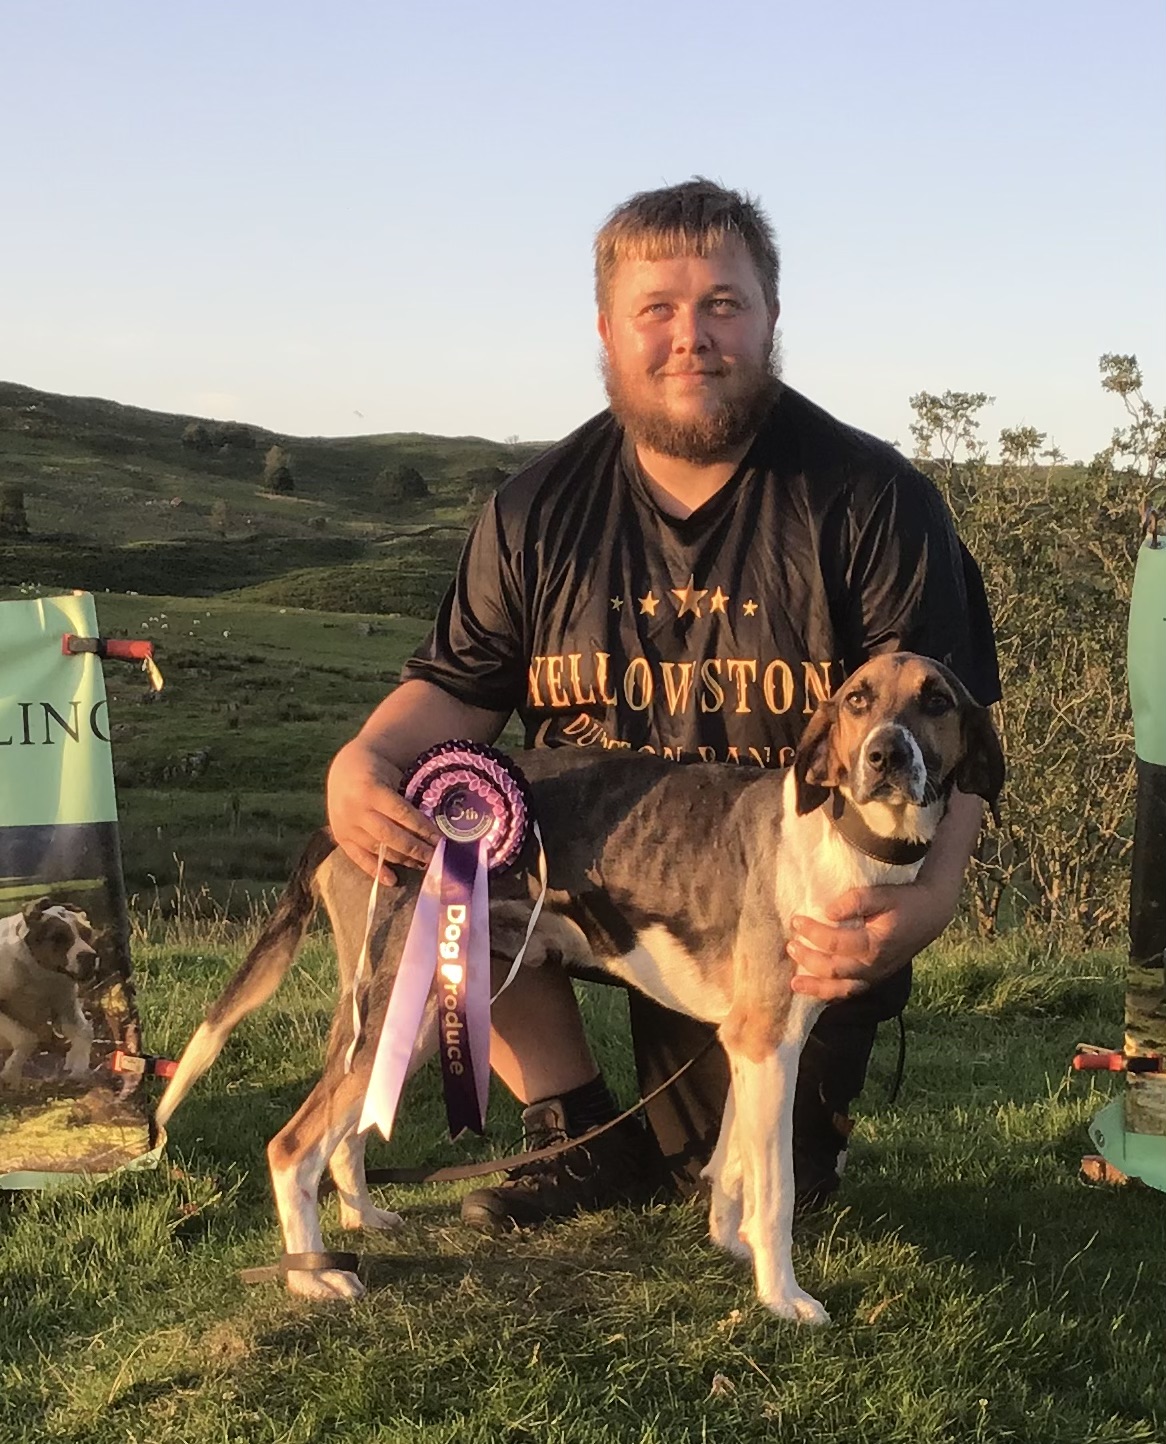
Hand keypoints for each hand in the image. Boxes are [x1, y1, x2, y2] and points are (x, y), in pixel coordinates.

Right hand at [326, 736, 439, 883]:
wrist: (344, 765)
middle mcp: (356, 810)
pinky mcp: (340, 836)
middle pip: (390, 836)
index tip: (440, 840)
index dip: (423, 829)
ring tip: (421, 864)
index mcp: (371, 790)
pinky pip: (358, 857)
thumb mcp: (392, 775)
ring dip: (402, 859)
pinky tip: (392, 880)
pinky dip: (376, 870)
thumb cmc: (376, 769)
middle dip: (416, 849)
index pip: (402, 814)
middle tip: (435, 857)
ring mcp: (346, 825)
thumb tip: (431, 828)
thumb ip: (406, 798)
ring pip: (378, 849)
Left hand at [786, 879, 956, 1002]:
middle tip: (791, 944)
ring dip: (816, 987)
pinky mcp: (875, 979)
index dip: (813, 932)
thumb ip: (856, 901)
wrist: (931, 915)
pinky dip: (831, 995)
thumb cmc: (904, 901)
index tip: (796, 920)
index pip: (835, 943)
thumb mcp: (883, 894)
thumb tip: (828, 912)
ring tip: (794, 982)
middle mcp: (874, 966)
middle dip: (808, 959)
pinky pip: (850, 993)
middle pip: (834, 970)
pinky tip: (815, 991)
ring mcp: (876, 976)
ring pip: (842, 990)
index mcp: (875, 944)